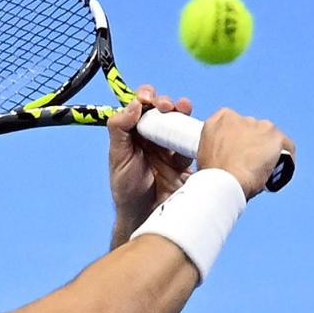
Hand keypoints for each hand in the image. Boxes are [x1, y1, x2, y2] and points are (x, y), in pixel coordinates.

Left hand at [108, 85, 193, 220]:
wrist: (145, 215)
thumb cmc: (126, 189)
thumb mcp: (118, 158)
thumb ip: (120, 130)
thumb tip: (132, 104)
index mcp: (134, 133)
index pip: (140, 106)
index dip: (145, 97)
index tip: (147, 98)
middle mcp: (153, 136)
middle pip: (163, 110)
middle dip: (166, 102)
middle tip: (167, 106)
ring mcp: (171, 146)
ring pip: (180, 122)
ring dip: (183, 112)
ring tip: (184, 108)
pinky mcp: (186, 157)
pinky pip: (194, 141)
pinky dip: (195, 135)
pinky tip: (193, 134)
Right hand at [197, 107, 295, 198]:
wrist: (224, 183)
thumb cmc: (212, 175)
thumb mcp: (203, 154)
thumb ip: (217, 145)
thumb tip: (227, 154)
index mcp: (220, 120)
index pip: (233, 123)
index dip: (235, 138)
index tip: (235, 151)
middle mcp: (241, 118)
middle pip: (253, 128)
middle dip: (252, 143)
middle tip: (247, 163)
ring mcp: (261, 125)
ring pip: (270, 136)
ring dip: (267, 149)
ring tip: (261, 168)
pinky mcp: (276, 137)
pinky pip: (287, 146)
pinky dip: (285, 158)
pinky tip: (277, 169)